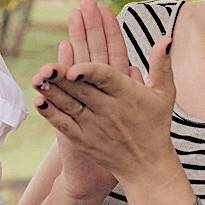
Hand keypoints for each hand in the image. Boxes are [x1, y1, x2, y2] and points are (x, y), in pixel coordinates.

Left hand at [36, 35, 182, 192]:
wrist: (147, 166)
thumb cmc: (156, 125)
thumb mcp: (165, 94)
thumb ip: (162, 64)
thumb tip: (167, 37)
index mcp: (127, 95)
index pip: (106, 79)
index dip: (89, 72)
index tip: (74, 68)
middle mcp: (109, 110)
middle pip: (82, 90)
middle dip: (63, 77)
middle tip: (46, 66)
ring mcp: (95, 126)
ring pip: (70, 106)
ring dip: (53, 92)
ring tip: (38, 77)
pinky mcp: (84, 140)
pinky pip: (65, 125)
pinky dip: (51, 114)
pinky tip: (39, 101)